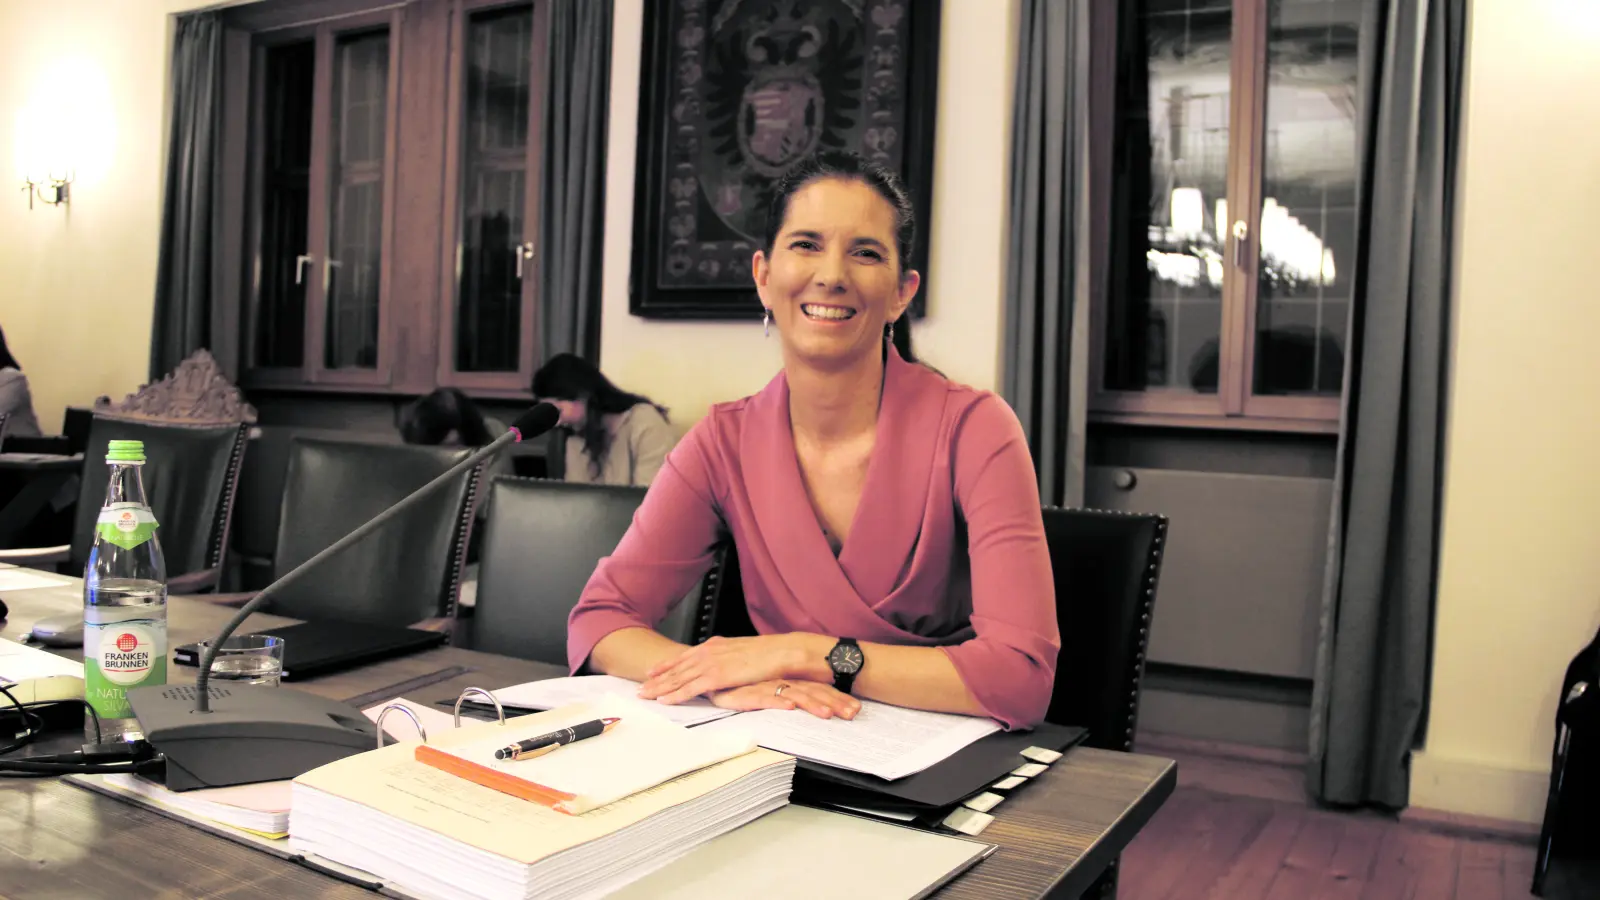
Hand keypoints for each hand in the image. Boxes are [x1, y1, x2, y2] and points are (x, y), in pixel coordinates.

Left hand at [638, 635, 801, 703]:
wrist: (780, 651)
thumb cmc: (767, 653)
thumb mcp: (742, 651)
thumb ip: (727, 657)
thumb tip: (723, 663)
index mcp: (714, 645)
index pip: (684, 656)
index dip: (666, 665)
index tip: (652, 672)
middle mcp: (708, 652)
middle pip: (676, 668)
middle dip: (656, 679)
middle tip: (640, 687)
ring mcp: (710, 664)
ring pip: (678, 678)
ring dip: (659, 687)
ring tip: (644, 695)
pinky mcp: (716, 676)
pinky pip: (690, 688)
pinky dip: (675, 695)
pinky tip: (664, 700)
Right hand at [710, 680, 860, 719]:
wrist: (711, 671)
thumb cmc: (740, 682)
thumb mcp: (770, 687)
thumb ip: (792, 692)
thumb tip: (813, 704)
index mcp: (789, 679)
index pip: (818, 688)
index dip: (837, 698)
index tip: (856, 709)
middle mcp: (780, 680)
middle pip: (812, 691)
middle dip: (834, 702)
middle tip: (852, 713)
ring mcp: (764, 684)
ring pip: (793, 694)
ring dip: (811, 704)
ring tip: (827, 714)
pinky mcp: (745, 691)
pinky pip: (763, 697)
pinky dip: (776, 701)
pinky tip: (788, 706)